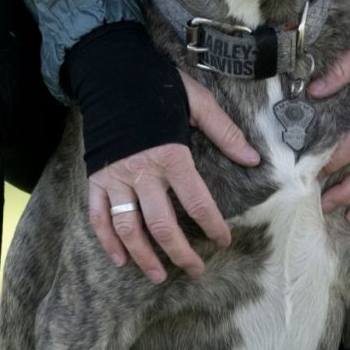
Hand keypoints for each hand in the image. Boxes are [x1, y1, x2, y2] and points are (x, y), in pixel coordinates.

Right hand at [84, 74, 258, 281]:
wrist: (111, 74)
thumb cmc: (158, 87)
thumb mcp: (197, 102)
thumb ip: (225, 132)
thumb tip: (253, 159)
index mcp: (171, 155)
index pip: (197, 201)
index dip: (213, 225)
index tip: (223, 240)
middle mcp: (142, 171)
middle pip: (162, 225)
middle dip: (180, 252)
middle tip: (196, 269)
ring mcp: (116, 178)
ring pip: (129, 228)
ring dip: (144, 256)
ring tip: (158, 276)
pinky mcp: (96, 179)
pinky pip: (99, 217)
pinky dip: (108, 241)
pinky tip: (120, 260)